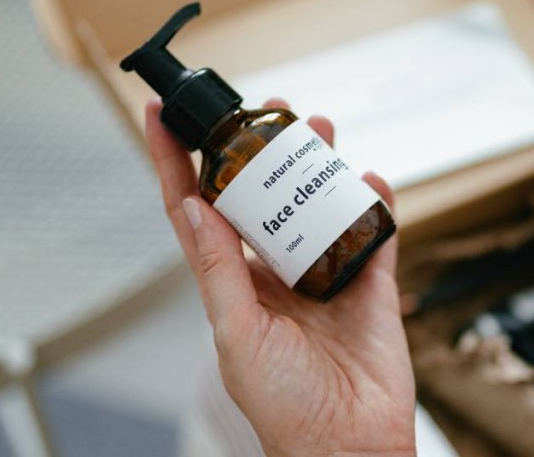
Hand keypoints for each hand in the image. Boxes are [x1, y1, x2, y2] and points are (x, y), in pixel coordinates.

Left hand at [145, 97, 416, 456]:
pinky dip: (373, 202)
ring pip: (316, 202)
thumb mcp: (237, 335)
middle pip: (263, 195)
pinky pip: (372, 232)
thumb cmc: (285, 408)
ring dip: (315, 164)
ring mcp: (323, 274)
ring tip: (317, 128)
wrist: (349, 446)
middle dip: (261, 149)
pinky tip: (368, 179)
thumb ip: (218, 270)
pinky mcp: (369, 284)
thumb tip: (192, 209)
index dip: (175, 164)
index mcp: (234, 284)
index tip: (160, 117)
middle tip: (267, 110)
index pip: (198, 211)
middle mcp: (275, 272)